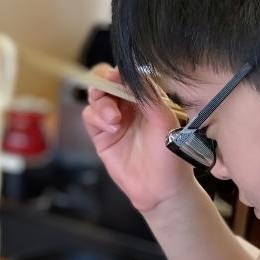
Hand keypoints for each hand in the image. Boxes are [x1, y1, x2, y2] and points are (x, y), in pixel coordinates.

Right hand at [81, 64, 196, 214]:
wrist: (161, 188)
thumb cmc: (170, 155)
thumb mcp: (165, 120)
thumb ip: (149, 95)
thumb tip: (130, 74)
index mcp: (147, 98)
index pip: (128, 76)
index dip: (120, 72)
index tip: (118, 74)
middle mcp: (129, 105)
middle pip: (106, 81)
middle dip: (104, 81)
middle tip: (107, 86)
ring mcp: (114, 119)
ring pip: (96, 97)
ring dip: (102, 103)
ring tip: (114, 119)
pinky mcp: (102, 135)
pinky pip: (90, 116)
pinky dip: (97, 116)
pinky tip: (111, 127)